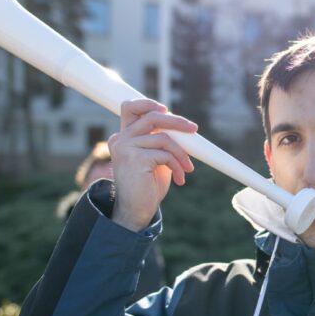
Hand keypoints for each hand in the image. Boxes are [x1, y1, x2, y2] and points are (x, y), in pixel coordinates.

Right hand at [107, 99, 197, 231]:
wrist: (137, 211)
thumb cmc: (148, 185)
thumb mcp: (155, 157)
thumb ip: (160, 140)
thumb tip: (182, 126)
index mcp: (123, 137)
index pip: (130, 108)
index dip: (148, 104)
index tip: (166, 110)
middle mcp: (120, 139)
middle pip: (152, 117)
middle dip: (177, 122)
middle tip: (194, 129)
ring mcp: (125, 148)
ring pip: (164, 139)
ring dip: (182, 154)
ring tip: (187, 169)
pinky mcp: (135, 159)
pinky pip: (166, 154)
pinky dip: (178, 166)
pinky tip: (180, 179)